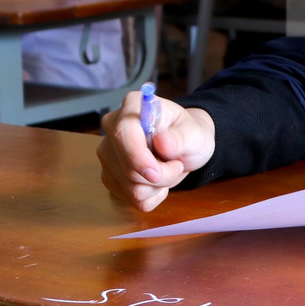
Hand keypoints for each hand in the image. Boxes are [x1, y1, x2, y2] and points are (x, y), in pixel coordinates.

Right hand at [97, 91, 215, 210]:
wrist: (186, 147)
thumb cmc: (189, 134)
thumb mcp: (196, 133)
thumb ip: (181, 137)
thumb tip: (162, 142)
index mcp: (132, 106)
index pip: (123, 133)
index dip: (137, 157)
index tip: (156, 173)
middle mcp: (112, 129)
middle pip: (127, 168)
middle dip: (161, 175)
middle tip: (178, 164)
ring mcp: (108, 155)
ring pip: (130, 188)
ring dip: (158, 186)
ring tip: (169, 168)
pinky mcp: (110, 177)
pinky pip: (131, 199)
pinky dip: (152, 195)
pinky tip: (159, 181)